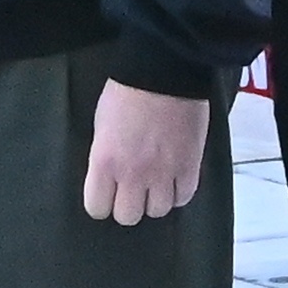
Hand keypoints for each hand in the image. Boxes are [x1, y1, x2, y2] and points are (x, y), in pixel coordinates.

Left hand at [81, 82, 212, 226]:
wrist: (165, 71)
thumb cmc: (128, 91)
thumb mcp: (101, 125)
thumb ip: (104, 157)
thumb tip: (108, 177)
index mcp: (105, 162)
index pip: (97, 208)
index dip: (102, 202)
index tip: (107, 193)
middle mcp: (133, 174)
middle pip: (128, 216)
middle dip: (129, 204)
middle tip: (132, 188)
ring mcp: (164, 172)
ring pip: (158, 211)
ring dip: (156, 199)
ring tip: (156, 182)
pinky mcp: (190, 166)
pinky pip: (184, 197)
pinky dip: (179, 191)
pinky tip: (175, 178)